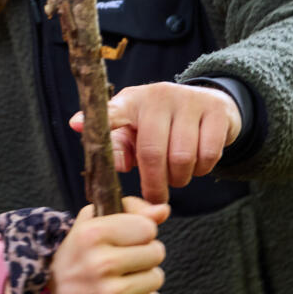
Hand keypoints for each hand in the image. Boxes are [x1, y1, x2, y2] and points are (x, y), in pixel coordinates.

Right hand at [51, 197, 168, 293]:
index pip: (148, 227)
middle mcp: (101, 263)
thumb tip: (163, 210)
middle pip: (156, 252)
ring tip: (119, 280)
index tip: (124, 239)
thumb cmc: (77, 257)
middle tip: (122, 261)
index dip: (139, 232)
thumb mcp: (91, 224)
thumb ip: (130, 209)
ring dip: (143, 278)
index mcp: (92, 234)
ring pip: (156, 277)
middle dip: (143, 255)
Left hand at [70, 83, 240, 203]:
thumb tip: (108, 160)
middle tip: (156, 198)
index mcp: (132, 101)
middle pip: (152, 153)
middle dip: (154, 184)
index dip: (101, 121)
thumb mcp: (134, 131)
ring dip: (180, 178)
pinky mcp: (216, 110)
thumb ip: (117, 147)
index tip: (76, 125)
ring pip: (182, 158)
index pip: (113, 111)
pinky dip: (202, 170)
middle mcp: (159, 95)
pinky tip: (197, 165)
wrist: (208, 103)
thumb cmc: (161, 125)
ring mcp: (189, 100)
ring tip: (177, 177)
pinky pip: (208, 155)